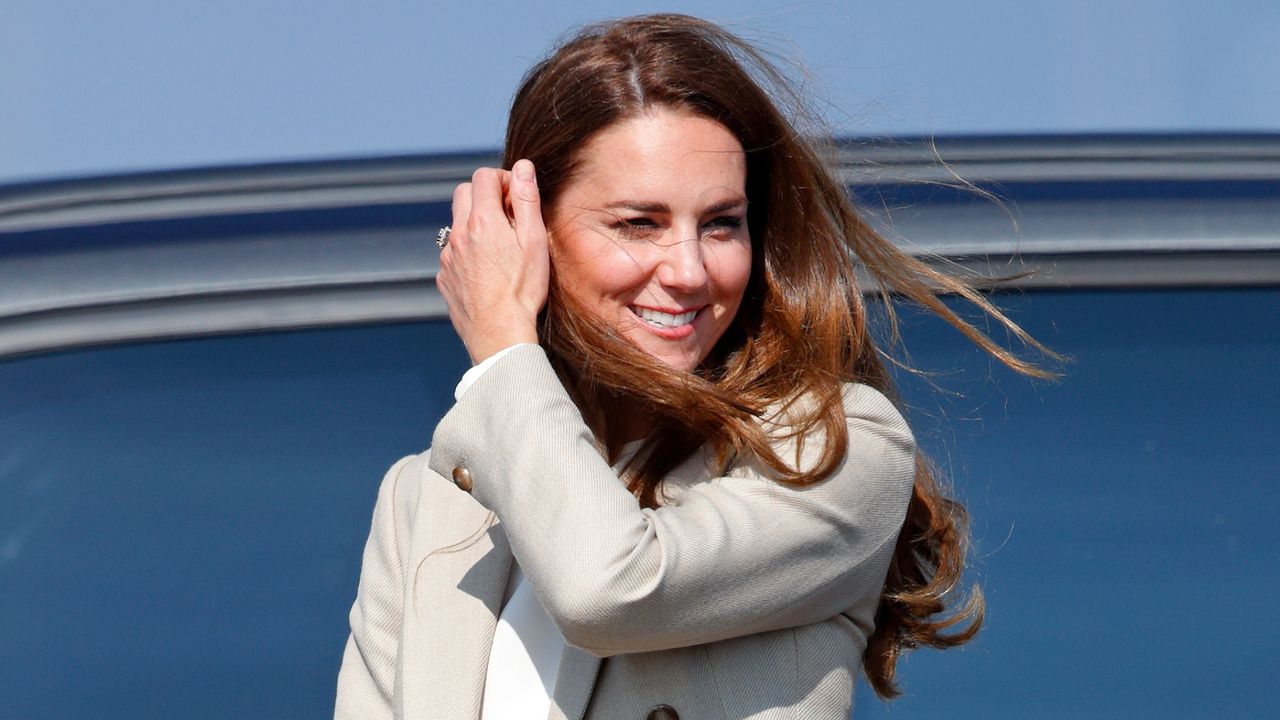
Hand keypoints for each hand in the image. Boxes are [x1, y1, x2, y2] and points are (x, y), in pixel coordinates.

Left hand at [436, 159, 549, 362]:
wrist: (498, 334)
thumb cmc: (522, 290)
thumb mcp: (533, 241)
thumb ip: (527, 200)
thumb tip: (522, 168)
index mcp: (483, 221)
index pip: (484, 176)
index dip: (503, 179)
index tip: (517, 196)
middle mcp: (459, 234)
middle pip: (463, 192)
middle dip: (485, 195)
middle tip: (508, 215)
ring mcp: (448, 257)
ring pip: (457, 223)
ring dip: (476, 223)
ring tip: (499, 246)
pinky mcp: (444, 277)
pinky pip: (453, 252)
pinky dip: (468, 250)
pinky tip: (487, 270)